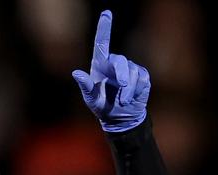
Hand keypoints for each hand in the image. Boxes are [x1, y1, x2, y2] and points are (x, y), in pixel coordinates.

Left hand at [72, 10, 149, 132]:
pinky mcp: (142, 76)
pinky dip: (135, 91)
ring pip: (132, 72)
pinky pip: (141, 79)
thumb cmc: (102, 107)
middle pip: (120, 60)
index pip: (102, 43)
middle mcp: (115, 64)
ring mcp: (130, 69)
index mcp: (100, 65)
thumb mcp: (91, 99)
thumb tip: (76, 73)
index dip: (104, 28)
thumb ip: (85, 86)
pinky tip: (131, 98)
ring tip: (122, 101)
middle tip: (121, 85)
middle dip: (122, 74)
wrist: (120, 118)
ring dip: (127, 89)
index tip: (106, 13)